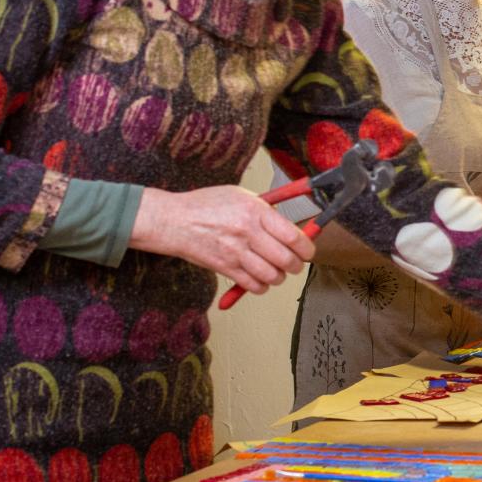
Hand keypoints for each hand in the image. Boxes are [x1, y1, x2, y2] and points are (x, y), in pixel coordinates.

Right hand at [132, 186, 315, 297]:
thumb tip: (292, 224)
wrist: (173, 221)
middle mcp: (247, 233)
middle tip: (295, 263)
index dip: (306, 247)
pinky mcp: (224, 268)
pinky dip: (261, 286)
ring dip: (279, 277)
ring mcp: (235, 252)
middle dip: (296, 265)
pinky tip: (259, 278)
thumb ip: (267, 210)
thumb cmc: (206, 205)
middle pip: (286, 259)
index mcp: (255, 211)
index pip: (292, 236)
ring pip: (272, 276)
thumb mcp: (241, 195)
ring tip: (276, 270)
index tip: (307, 250)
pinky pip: (253, 286)